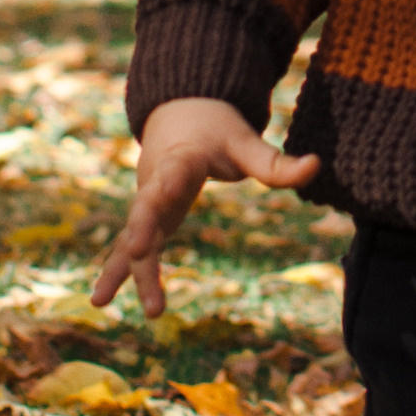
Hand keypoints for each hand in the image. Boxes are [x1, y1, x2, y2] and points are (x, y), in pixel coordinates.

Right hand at [91, 96, 322, 318]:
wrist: (179, 113)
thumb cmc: (215, 130)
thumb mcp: (246, 141)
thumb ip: (276, 162)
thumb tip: (318, 167)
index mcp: (182, 158)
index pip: (177, 169)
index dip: (171, 179)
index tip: (163, 188)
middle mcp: (157, 181)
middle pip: (147, 208)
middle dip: (140, 230)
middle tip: (137, 251)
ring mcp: (147, 203)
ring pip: (133, 237)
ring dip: (125, 269)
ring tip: (100, 301)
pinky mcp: (146, 220)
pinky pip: (127, 249)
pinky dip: (116, 273)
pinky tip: (97, 301)